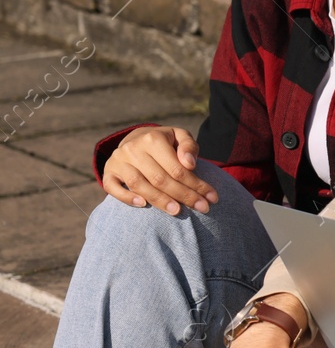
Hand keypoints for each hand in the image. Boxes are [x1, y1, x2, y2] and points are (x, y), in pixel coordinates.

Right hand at [103, 126, 217, 214]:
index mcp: (153, 139)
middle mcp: (133, 149)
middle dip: (183, 196)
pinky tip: (143, 205)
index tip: (211, 198)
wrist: (136, 138)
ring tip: (177, 211)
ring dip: (159, 200)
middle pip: (160, 179)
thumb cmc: (165, 142)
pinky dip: (126, 197)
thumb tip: (190, 163)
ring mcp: (118, 161)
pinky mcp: (108, 172)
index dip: (196, 185)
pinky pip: (113, 187)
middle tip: (202, 208)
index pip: (177, 168)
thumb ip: (189, 146)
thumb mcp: (179, 136)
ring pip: (139, 185)